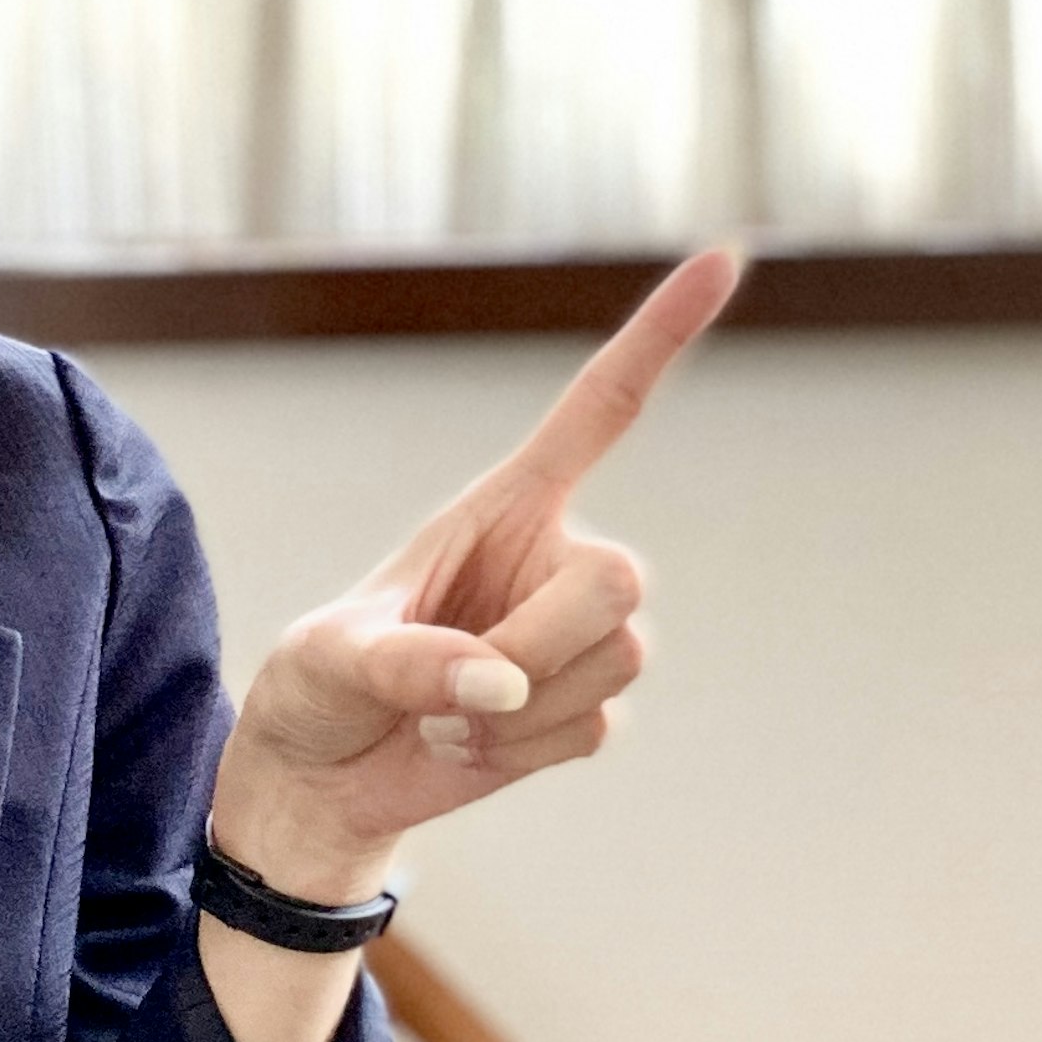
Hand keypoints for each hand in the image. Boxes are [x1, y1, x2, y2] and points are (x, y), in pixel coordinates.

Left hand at [209, 249, 740, 898]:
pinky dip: (520, 752)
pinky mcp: (576, 710)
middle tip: (464, 685)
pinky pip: (594, 727)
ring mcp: (571, 638)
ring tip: (445, 718)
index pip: (600, 408)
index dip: (661, 336)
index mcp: (503, 505)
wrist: (319, 783)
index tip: (727, 258)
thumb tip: (500, 684)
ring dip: (523, 709)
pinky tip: (463, 748)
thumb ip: (410, 662)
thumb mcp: (331, 655)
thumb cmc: (314, 688)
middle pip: (622, 580)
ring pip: (620, 660)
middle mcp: (552, 559)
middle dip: (547, 640)